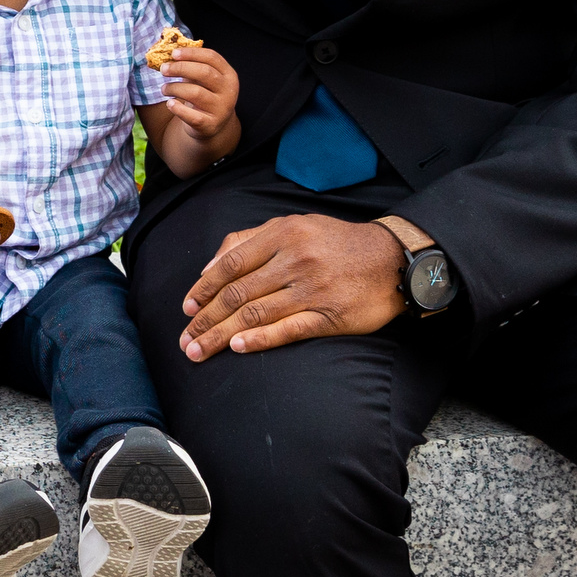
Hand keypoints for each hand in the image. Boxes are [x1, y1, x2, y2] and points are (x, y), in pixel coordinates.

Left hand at [158, 46, 241, 149]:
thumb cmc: (204, 95)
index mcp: (229, 75)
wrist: (212, 125)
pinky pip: (192, 116)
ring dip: (175, 88)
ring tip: (164, 89)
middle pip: (204, 73)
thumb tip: (167, 53)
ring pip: (195, 93)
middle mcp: (228, 91)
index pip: (212, 57)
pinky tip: (170, 104)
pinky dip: (178, 109)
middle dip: (180, 68)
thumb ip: (191, 66)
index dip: (191, 53)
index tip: (173, 53)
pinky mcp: (210, 125)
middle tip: (164, 69)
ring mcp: (221, 109)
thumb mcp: (203, 80)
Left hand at [177, 214, 404, 359]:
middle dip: (205, 319)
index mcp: (282, 234)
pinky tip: (238, 348)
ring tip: (199, 351)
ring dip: (221, 335)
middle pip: (237, 293)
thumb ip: (250, 240)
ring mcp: (312, 288)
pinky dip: (260, 339)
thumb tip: (209, 266)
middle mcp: (294, 259)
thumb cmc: (336, 243)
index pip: (231, 264)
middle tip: (185, 340)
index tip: (186, 308)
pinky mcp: (329, 315)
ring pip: (256, 314)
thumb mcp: (295, 226)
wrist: (391, 259)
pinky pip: (288, 329)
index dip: (204, 288)